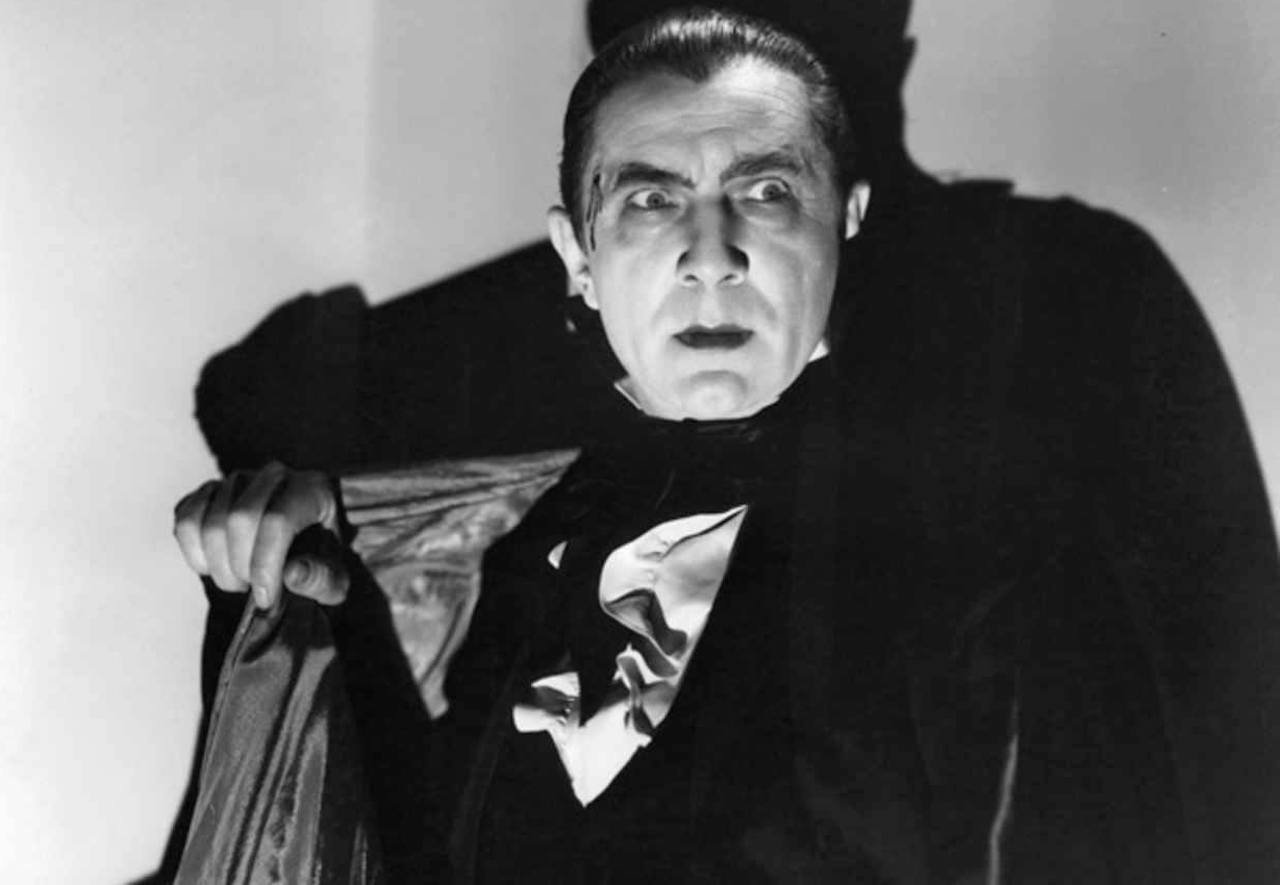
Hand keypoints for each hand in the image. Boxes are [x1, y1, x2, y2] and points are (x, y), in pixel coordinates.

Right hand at [173, 462, 348, 608]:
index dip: (265, 565)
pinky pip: (185, 517)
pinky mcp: (210, 490)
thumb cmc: (322, 560)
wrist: (305, 540)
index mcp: (312, 489)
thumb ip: (321, 578)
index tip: (266, 599)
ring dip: (218, 564)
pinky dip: (193, 551)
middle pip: (239, 518)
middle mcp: (274, 475)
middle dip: (240, 566)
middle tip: (252, 589)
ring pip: (209, 520)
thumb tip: (292, 573)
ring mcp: (239, 479)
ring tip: (238, 580)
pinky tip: (214, 566)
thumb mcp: (336, 578)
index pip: (277, 520)